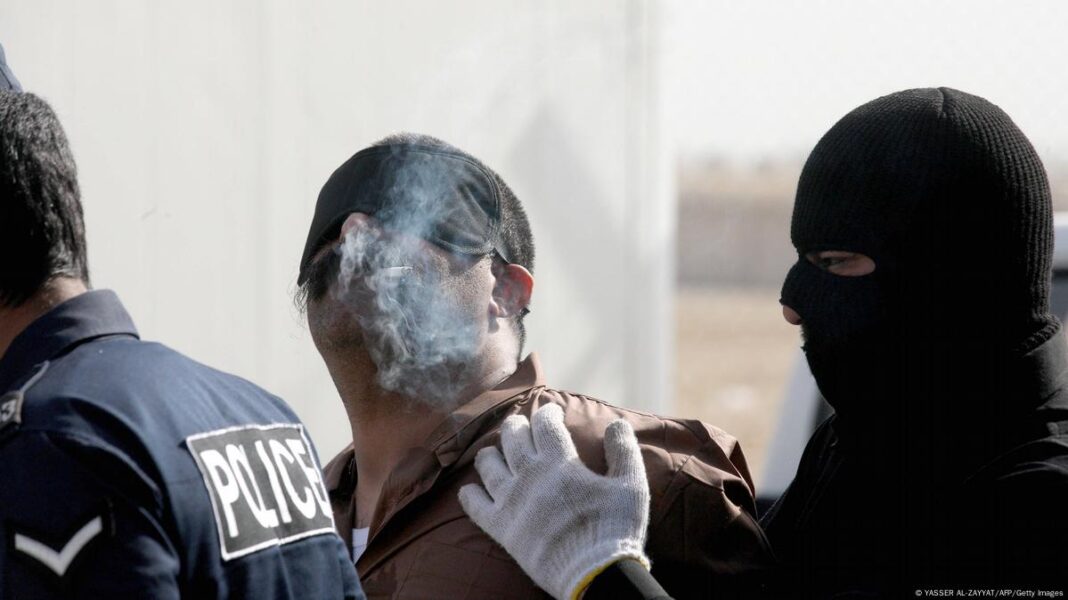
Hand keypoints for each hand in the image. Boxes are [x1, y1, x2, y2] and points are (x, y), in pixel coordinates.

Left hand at [458, 403, 650, 599]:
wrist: (594, 574)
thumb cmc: (614, 528)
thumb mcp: (631, 485)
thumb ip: (623, 451)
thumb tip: (616, 423)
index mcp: (559, 462)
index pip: (545, 424)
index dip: (547, 412)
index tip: (551, 412)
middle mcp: (529, 476)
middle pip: (512, 438)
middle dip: (516, 426)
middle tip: (520, 425)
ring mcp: (511, 501)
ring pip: (488, 466)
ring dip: (490, 454)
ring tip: (493, 451)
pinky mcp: (501, 528)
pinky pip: (475, 507)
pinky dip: (469, 495)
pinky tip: (468, 490)